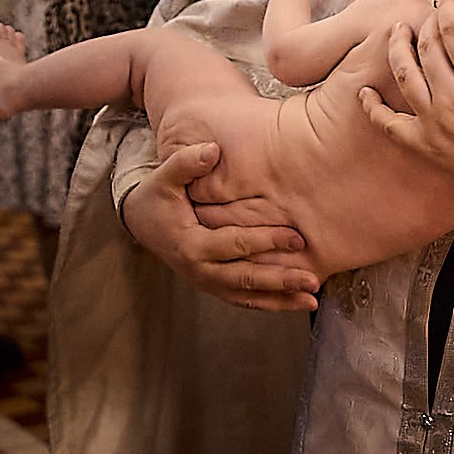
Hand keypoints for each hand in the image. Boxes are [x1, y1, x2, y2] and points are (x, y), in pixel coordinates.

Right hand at [120, 143, 317, 311]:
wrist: (141, 222)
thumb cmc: (157, 197)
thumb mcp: (165, 178)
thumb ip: (187, 163)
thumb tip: (213, 150)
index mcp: (191, 245)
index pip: (235, 245)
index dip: (266, 241)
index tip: (297, 238)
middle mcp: (200, 270)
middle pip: (246, 279)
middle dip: (281, 279)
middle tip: (313, 279)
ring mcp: (207, 282)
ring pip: (248, 296)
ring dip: (281, 299)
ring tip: (312, 300)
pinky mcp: (214, 286)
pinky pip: (244, 300)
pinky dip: (270, 303)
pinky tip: (296, 303)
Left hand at [360, 0, 453, 208]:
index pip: (453, 32)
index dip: (448, 7)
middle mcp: (453, 102)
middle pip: (426, 49)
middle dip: (424, 24)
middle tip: (426, 12)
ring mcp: (435, 126)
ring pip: (405, 78)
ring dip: (397, 50)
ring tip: (398, 32)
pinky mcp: (426, 147)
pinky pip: (389, 126)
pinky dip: (373, 108)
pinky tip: (363, 92)